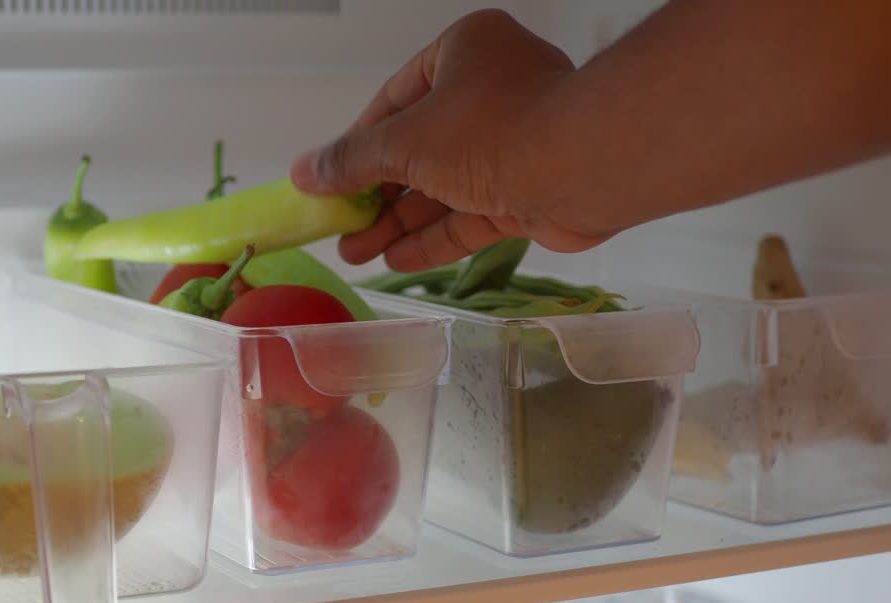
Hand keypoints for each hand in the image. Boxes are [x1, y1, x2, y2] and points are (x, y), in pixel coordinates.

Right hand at [289, 9, 609, 271]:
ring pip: (443, 186)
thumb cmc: (492, 132)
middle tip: (338, 228)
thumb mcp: (406, 143)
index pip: (395, 99)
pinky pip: (471, 212)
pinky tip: (396, 261)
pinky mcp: (529, 188)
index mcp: (463, 53)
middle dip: (375, 195)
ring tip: (355, 254)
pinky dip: (435, 236)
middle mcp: (490, 91)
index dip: (357, 144)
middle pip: (418, 148)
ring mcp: (513, 143)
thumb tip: (304, 172)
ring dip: (399, 222)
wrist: (586, 166)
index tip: (327, 180)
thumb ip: (352, 161)